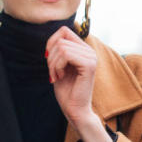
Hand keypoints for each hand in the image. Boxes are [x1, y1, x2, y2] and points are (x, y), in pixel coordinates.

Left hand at [45, 26, 112, 141]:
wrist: (75, 110)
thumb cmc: (67, 90)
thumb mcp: (59, 66)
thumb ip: (58, 51)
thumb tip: (53, 39)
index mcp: (84, 50)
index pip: (64, 31)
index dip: (51, 42)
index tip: (50, 60)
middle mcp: (90, 51)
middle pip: (61, 40)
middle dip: (51, 57)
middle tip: (53, 73)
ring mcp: (91, 57)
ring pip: (62, 47)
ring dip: (53, 64)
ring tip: (57, 76)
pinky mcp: (89, 65)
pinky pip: (66, 55)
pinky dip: (58, 66)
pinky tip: (61, 77)